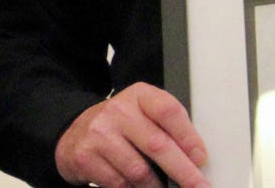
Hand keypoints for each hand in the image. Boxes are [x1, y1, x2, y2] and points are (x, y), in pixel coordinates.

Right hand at [53, 83, 208, 187]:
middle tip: (198, 186)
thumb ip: (166, 130)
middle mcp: (117, 111)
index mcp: (138, 96)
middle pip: (158, 144)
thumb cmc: (118, 127)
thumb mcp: (142, 116)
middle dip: (183, 172)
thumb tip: (194, 160)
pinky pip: (120, 183)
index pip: (168, 111)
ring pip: (140, 171)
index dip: (188, 136)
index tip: (200, 158)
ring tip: (161, 187)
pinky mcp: (86, 156)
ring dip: (156, 186)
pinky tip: (137, 186)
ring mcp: (99, 133)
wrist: (74, 134)